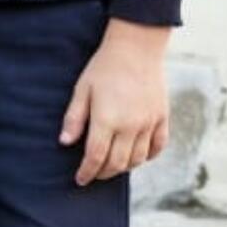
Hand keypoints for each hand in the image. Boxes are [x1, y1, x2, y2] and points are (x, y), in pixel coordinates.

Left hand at [60, 20, 169, 184]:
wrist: (137, 47)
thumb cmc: (104, 66)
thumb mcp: (82, 89)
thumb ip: (74, 118)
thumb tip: (65, 142)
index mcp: (107, 119)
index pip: (95, 157)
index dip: (86, 172)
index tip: (80, 179)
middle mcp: (130, 125)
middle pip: (117, 163)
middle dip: (103, 173)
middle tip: (94, 173)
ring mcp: (148, 122)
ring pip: (138, 159)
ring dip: (124, 167)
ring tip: (113, 165)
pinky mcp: (162, 116)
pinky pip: (158, 146)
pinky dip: (148, 156)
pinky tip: (137, 155)